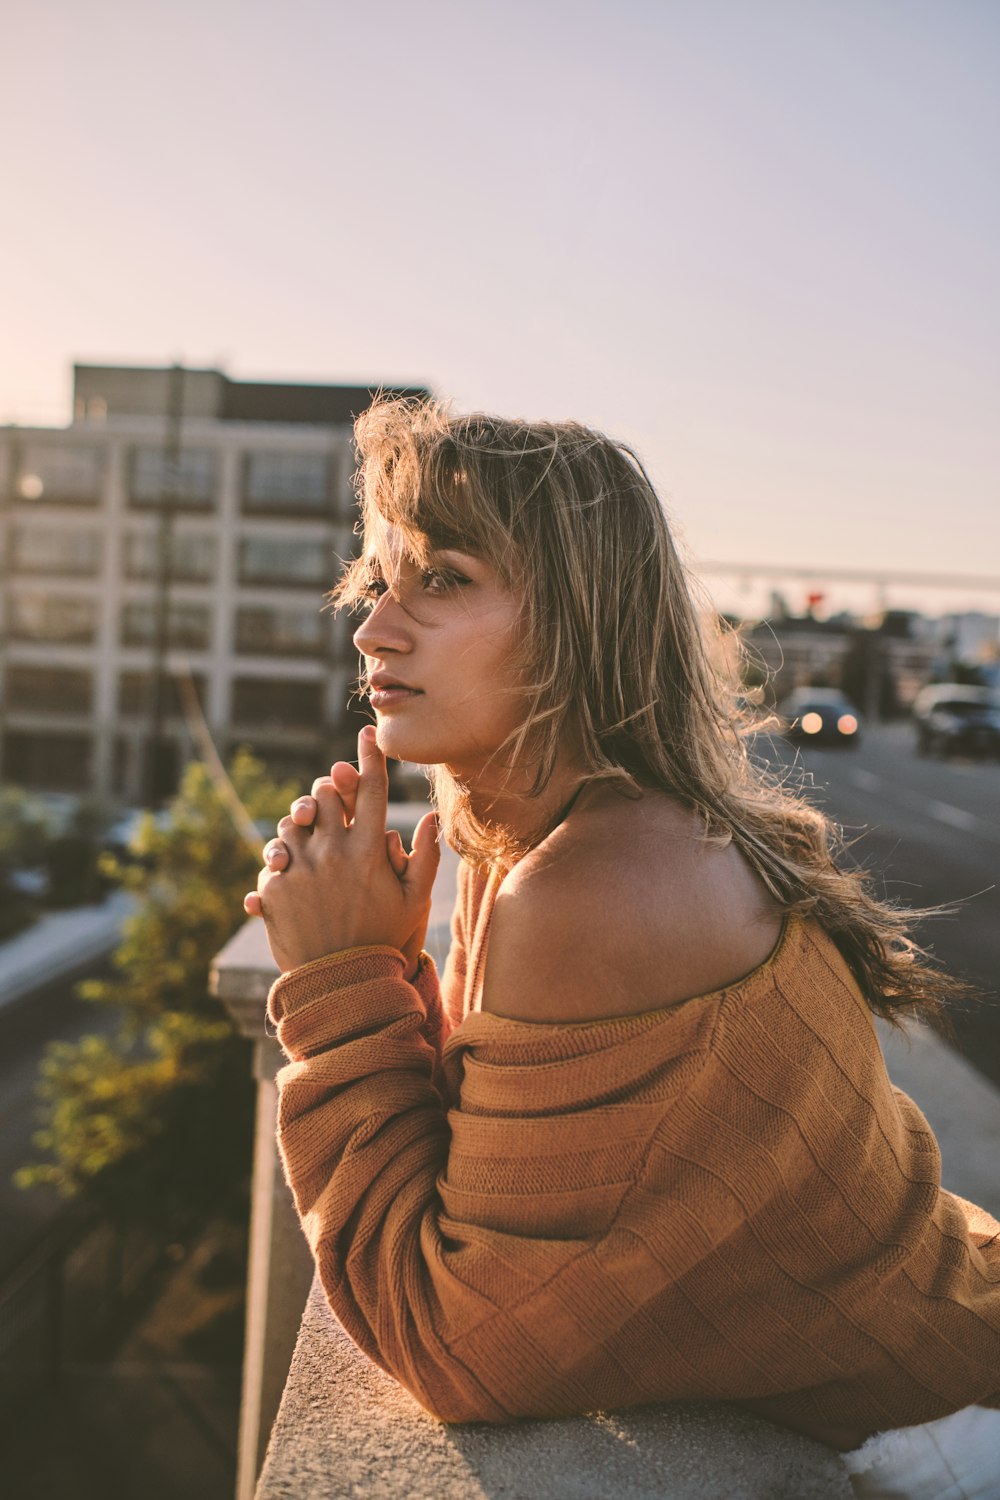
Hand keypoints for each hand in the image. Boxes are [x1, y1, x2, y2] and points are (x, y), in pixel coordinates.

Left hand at [244, 728, 438, 977]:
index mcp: (369, 850)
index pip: (370, 789)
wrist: (340, 984)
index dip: (369, 757)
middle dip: (327, 790)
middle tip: (331, 797)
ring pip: (293, 820)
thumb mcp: (415, 902)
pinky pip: (274, 855)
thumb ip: (425, 856)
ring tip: (310, 836)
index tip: (366, 734)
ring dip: (301, 822)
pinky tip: (292, 868)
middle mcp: (333, 852)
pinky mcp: (275, 887)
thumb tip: (431, 816)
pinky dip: (282, 856)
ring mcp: (301, 868)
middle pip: (323, 794)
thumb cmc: (383, 940)